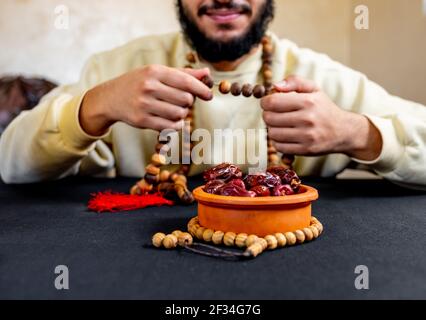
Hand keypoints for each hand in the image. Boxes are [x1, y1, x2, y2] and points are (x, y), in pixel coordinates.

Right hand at [80, 65, 212, 135]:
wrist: (110, 98)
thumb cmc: (139, 83)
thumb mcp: (157, 73)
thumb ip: (183, 74)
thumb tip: (207, 73)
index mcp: (155, 71)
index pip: (186, 81)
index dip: (201, 89)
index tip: (209, 95)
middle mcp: (149, 86)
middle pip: (186, 99)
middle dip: (188, 102)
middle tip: (182, 101)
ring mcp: (144, 104)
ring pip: (179, 114)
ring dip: (182, 114)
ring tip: (175, 110)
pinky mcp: (142, 120)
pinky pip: (170, 126)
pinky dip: (176, 125)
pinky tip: (171, 120)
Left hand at [261, 76, 381, 160]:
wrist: (344, 131)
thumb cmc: (324, 108)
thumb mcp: (314, 89)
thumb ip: (295, 81)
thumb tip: (275, 86)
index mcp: (308, 101)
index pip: (273, 102)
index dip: (265, 102)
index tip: (268, 103)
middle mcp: (307, 119)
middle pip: (270, 118)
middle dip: (267, 115)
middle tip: (273, 114)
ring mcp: (307, 136)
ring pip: (273, 133)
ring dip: (272, 129)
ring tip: (279, 125)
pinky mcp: (306, 150)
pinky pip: (279, 147)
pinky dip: (277, 141)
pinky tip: (284, 136)